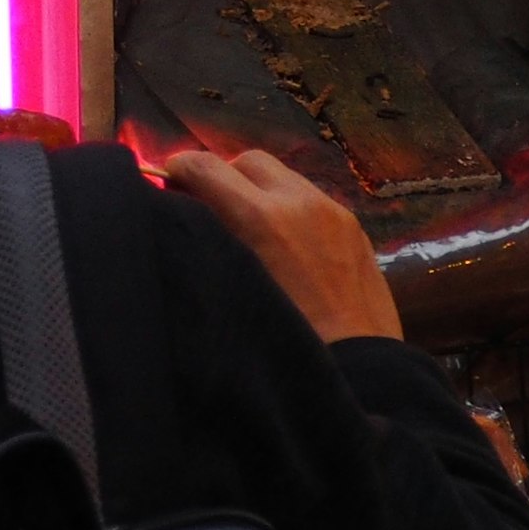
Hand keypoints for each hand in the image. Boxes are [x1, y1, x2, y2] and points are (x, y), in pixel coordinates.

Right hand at [166, 147, 404, 344]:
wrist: (361, 369)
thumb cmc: (284, 340)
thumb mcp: (231, 288)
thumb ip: (207, 241)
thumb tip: (182, 213)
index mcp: (260, 218)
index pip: (205, 166)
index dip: (178, 168)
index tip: (167, 182)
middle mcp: (299, 202)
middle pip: (248, 160)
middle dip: (225, 176)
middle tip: (211, 207)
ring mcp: (333, 212)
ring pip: (285, 177)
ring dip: (261, 191)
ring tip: (253, 230)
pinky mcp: (356, 229)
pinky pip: (314, 201)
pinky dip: (292, 210)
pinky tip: (290, 248)